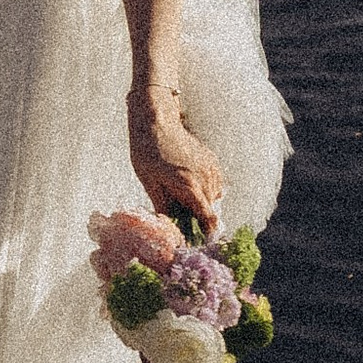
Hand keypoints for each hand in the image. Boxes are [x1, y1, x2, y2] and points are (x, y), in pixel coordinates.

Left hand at [129, 85, 224, 234]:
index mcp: (189, 186)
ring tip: (183, 198)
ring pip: (215, 197)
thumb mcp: (149, 182)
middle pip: (212, 210)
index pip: (209, 219)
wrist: (155, 120)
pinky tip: (190, 184)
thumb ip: (163, 208)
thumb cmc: (146, 151)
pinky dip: (206, 189)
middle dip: (201, 219)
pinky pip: (215, 183)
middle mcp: (205, 178)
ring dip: (204, 203)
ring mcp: (211, 168)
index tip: (202, 242)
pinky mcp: (212, 160)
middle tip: (184, 220)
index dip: (208, 234)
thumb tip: (170, 228)